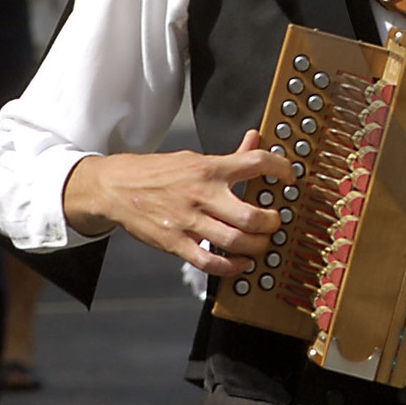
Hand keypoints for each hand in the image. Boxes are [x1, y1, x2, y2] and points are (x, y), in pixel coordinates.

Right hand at [62, 128, 283, 274]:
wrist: (115, 187)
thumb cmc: (158, 173)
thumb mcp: (194, 158)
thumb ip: (230, 155)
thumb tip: (255, 138)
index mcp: (209, 168)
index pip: (256, 163)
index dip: (281, 168)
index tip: (290, 177)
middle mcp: (201, 195)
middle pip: (250, 215)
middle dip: (271, 222)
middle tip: (275, 221)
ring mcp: (188, 221)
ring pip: (235, 241)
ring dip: (257, 246)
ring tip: (262, 243)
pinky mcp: (174, 243)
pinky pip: (210, 261)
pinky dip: (231, 266)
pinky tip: (240, 263)